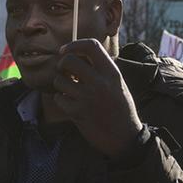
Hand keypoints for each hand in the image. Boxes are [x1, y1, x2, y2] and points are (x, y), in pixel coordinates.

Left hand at [47, 39, 142, 159]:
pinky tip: (70, 104)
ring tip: (70, 90)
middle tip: (64, 71)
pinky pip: (58, 98)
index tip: (65, 50)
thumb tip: (76, 53)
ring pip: (59, 80)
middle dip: (61, 64)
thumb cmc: (120, 108)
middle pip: (69, 60)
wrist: (124, 137)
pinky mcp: (77, 113)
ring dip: (60, 84)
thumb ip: (100, 69)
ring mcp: (87, 98)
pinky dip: (61, 100)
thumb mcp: (117, 83)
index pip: (91, 46)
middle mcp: (100, 83)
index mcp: (112, 73)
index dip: (74, 44)